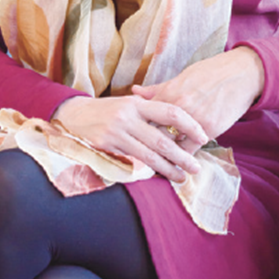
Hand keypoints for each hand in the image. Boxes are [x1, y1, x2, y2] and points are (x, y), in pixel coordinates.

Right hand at [52, 94, 208, 183]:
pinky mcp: (108, 146)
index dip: (189, 124)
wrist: (75, 114)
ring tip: (183, 176)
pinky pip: (134, 160)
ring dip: (169, 168)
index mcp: (137, 102)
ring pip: (149, 154)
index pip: (170, 112)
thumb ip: (151, 111)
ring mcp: (117, 132)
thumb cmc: (108, 109)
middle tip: (197, 166)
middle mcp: (128, 116)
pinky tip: (161, 174)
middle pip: (162, 139)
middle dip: (182, 155)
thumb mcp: (129, 103)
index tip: (203, 136)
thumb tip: (181, 123)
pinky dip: (150, 169)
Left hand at [132, 47, 263, 150]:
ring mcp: (194, 119)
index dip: (137, 126)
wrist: (240, 74)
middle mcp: (179, 107)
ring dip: (164, 154)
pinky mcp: (209, 130)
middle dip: (147, 143)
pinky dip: (181, 158)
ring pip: (170, 145)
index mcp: (169, 92)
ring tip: (156, 163)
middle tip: (140, 153)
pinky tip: (176, 163)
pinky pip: (189, 151)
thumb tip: (135, 91)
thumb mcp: (183, 76)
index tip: (131, 136)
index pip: (144, 115)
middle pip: (154, 132)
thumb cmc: (210, 72)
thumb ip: (158, 88)